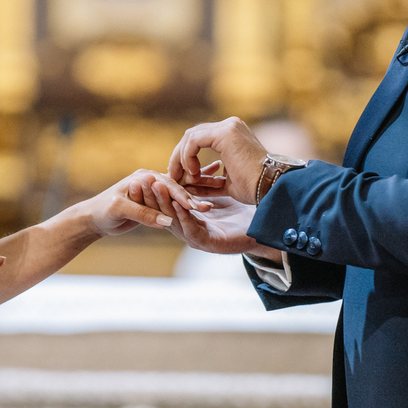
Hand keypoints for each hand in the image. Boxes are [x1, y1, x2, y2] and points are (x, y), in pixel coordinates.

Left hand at [87, 169, 210, 237]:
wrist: (94, 218)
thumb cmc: (103, 211)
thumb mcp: (120, 210)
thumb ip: (142, 213)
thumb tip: (166, 221)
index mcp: (144, 176)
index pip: (167, 186)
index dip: (181, 197)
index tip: (195, 207)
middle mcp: (151, 180)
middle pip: (176, 189)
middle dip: (192, 198)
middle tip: (209, 209)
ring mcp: (155, 191)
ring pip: (178, 197)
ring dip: (193, 201)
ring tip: (210, 210)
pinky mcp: (155, 203)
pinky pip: (174, 204)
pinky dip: (187, 206)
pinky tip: (202, 209)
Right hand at [135, 177, 265, 255]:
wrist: (265, 227)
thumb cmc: (245, 212)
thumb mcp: (222, 192)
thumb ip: (210, 182)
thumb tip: (205, 163)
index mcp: (191, 215)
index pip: (168, 200)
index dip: (156, 188)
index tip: (146, 174)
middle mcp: (191, 226)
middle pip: (166, 209)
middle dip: (153, 194)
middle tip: (142, 179)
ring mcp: (198, 236)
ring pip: (174, 219)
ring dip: (164, 203)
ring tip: (156, 187)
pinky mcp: (208, 244)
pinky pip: (191, 229)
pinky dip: (182, 217)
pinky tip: (177, 205)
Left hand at [168, 117, 267, 204]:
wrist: (272, 187)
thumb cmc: (254, 189)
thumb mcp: (226, 182)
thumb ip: (208, 178)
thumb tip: (188, 182)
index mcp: (232, 134)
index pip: (200, 138)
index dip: (186, 156)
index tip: (180, 175)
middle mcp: (230, 126)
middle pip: (192, 135)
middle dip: (179, 157)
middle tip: (174, 176)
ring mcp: (228, 127)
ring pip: (190, 137)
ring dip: (181, 159)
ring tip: (184, 178)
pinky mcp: (225, 133)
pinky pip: (194, 141)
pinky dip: (188, 158)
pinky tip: (194, 174)